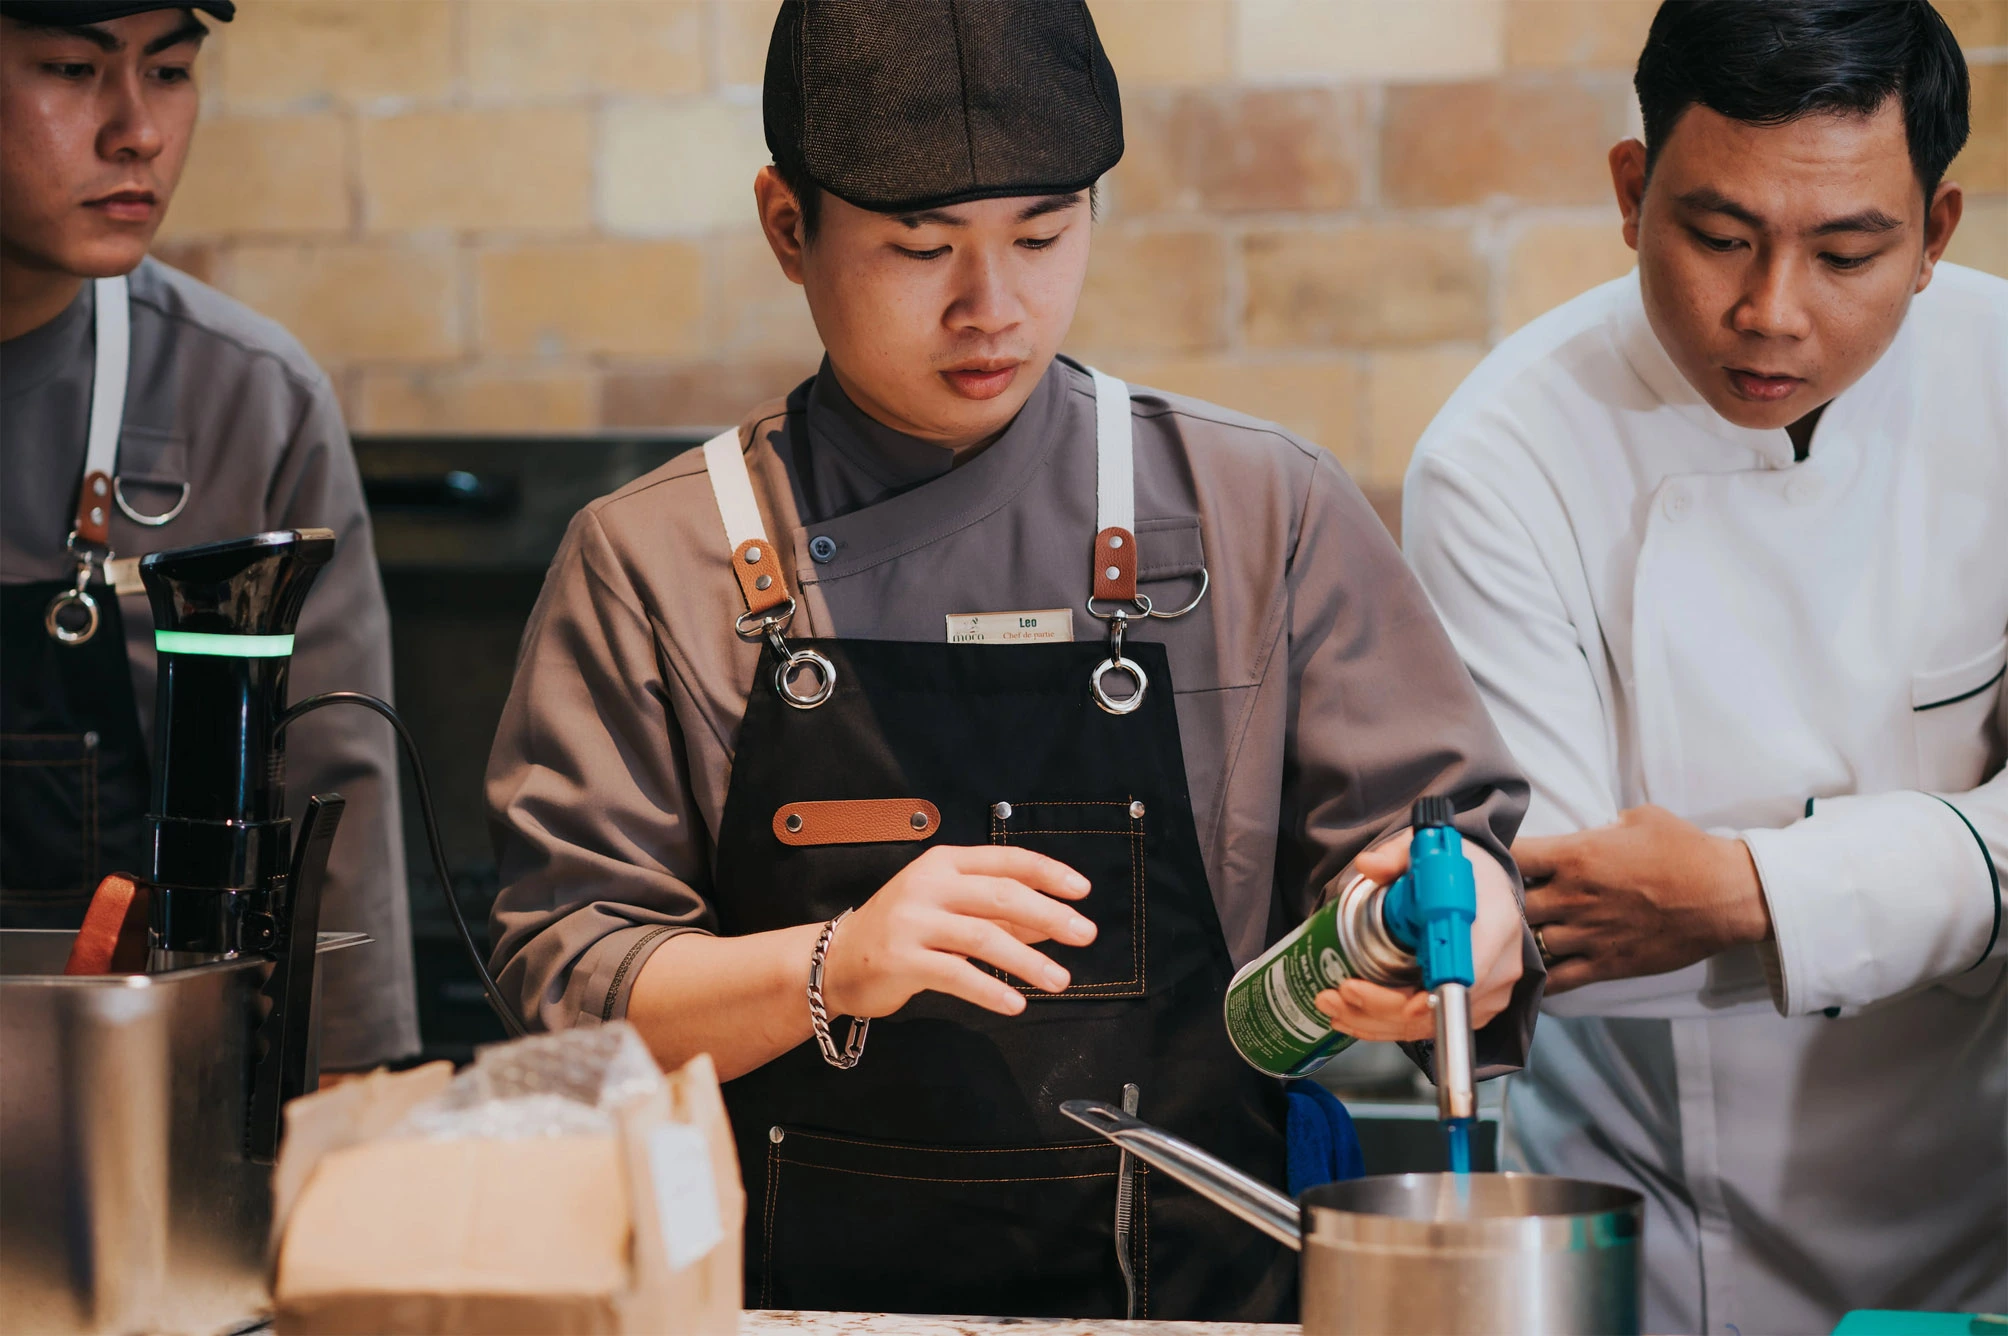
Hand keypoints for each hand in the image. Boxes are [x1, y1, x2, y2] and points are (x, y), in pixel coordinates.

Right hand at [820, 845, 1095, 1019]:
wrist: (837, 960)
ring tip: (1060, 980)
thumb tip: (1053, 924)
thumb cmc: (902, 930)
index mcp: (944, 864)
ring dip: (1028, 961)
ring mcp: (912, 922)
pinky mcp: (901, 960)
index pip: (1006, 860)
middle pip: (1000, 895)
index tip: (1082, 891)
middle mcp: (928, 886)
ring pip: (983, 936)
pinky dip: (990, 989)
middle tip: (1085, 934)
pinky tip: (1015, 1003)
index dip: (1048, 874)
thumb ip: (998, 913)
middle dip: (1049, 915)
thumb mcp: (949, 909)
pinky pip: (956, 974)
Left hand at [1312, 838, 1524, 1042]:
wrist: (1487, 890)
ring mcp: (1490, 993)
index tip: (1385, 995)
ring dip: (1375, 1021)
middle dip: (1380, 1007)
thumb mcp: (1430, 851)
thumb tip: (1368, 865)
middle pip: (1438, 1005)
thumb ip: (1396, 856)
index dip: (1426, 992)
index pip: (1463, 971)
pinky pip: (1430, 1027)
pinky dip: (1388, 1026)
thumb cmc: (1462, 873)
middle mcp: (1499, 966)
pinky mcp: (1477, 1008)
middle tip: (1337, 993)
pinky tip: (1353, 1016)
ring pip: (1428, 1025)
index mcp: (1494, 924)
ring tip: (1332, 1004)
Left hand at [1514, 805, 1770, 993]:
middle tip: (1493, 903)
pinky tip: (1525, 975)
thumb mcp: (1638, 818)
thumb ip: (1602, 825)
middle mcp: (1573, 896)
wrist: (1725, 895)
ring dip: (1516, 940)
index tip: (1490, 859)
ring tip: (1506, 938)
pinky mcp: (1606, 964)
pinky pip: (1558, 979)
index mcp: (1575, 855)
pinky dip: (1538, 979)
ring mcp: (1588, 934)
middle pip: (1510, 904)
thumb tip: (1590, 829)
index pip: (1513, 855)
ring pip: (1528, 943)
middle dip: (1498, 903)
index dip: (1494, 857)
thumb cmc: (1685, 850)